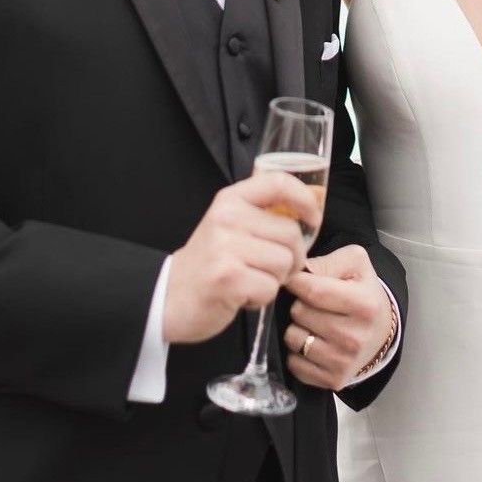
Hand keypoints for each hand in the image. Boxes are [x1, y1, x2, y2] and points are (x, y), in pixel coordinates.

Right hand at [162, 172, 323, 344]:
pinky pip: (270, 288)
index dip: (305, 199)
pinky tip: (241, 294)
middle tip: (266, 268)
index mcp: (230, 200)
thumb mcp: (229, 225)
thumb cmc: (208, 263)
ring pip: (284, 263)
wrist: (168, 296)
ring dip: (274, 279)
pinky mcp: (228, 278)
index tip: (313, 218)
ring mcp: (226, 247)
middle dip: (290, 258)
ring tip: (250, 279)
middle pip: (291, 234)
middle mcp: (227, 218)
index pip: (279, 183)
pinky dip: (261, 298)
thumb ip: (262, 214)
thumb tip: (310, 207)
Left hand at [283, 245, 394, 390]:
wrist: (380, 332)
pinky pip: (295, 363)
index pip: (313, 290)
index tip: (294, 279)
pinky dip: (298, 353)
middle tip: (314, 304)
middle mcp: (356, 337)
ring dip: (297, 328)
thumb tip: (301, 272)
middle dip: (299, 303)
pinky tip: (314, 343)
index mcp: (364, 304)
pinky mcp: (334, 380)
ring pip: (293, 338)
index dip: (295, 281)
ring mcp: (344, 361)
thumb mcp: (356, 264)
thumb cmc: (363, 293)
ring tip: (314, 323)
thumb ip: (329, 261)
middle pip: (299, 313)